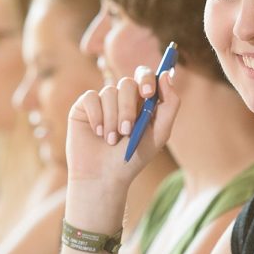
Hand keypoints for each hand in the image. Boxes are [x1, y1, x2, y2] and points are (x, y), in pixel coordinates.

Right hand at [66, 65, 178, 188]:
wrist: (104, 177)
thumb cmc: (133, 158)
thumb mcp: (159, 134)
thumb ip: (169, 105)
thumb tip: (167, 75)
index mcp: (141, 101)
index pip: (146, 76)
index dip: (148, 79)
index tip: (148, 93)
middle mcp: (122, 98)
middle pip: (127, 83)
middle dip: (128, 108)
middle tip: (127, 130)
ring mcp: (102, 101)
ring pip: (109, 92)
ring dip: (112, 119)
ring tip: (111, 141)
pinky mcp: (83, 107)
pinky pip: (91, 98)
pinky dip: (97, 117)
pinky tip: (98, 133)